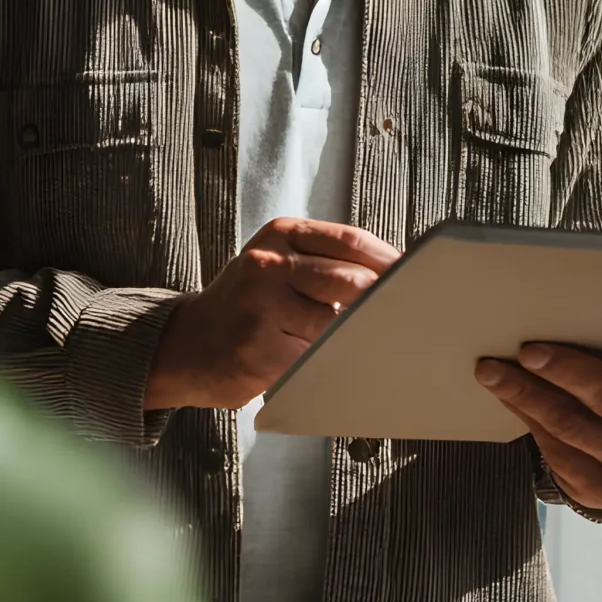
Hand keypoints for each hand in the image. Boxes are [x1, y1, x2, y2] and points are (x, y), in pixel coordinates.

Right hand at [143, 218, 400, 409]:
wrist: (186, 345)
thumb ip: (326, 262)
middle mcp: (267, 265)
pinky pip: (315, 359)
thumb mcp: (277, 263)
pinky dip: (324, 364)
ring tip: (329, 341)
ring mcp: (261, 308)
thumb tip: (397, 276)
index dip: (390, 262)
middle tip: (392, 317)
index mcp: (279, 236)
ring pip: (337, 325)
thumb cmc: (245, 304)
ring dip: (345, 338)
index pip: (351, 241)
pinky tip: (308, 362)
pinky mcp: (260, 351)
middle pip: (352, 281)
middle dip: (377, 304)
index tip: (416, 278)